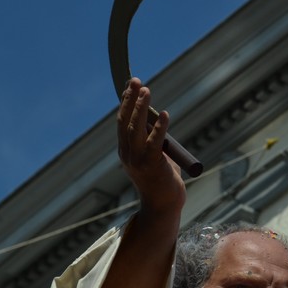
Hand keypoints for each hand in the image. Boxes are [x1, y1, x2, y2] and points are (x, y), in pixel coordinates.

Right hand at [116, 77, 185, 216]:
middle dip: (130, 99)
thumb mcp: (156, 157)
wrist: (164, 206)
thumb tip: (158, 121)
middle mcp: (127, 154)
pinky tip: (164, 114)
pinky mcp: (152, 165)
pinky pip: (155, 141)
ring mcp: (137, 160)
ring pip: (136, 128)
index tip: (130, 85)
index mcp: (125, 152)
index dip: (126, 102)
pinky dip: (160, 127)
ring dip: (141, 108)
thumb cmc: (163, 182)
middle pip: (126, 121)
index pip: (122, 122)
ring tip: (146, 91)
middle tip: (136, 80)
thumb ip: (155, 140)